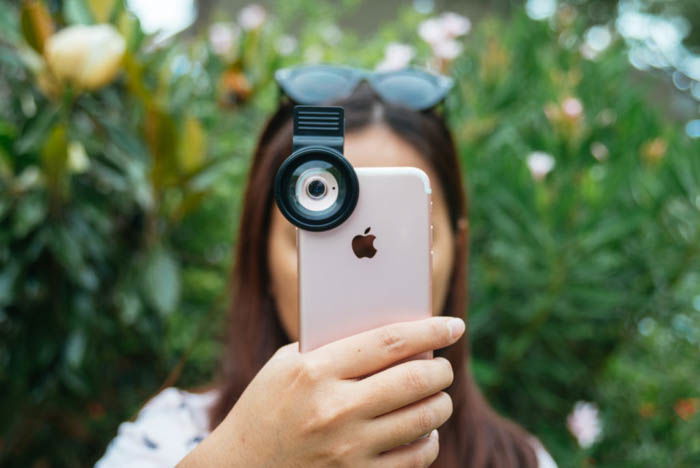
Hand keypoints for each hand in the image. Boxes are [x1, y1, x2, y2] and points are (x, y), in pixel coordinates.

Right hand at [177, 316, 465, 466]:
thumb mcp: (288, 365)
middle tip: (443, 365)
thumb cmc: (267, 406)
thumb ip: (336, 346)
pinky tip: (423, 429)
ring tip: (436, 394)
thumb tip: (398, 334)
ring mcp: (347, 450)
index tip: (454, 324)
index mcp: (314, 371)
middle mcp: (334, 410)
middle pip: (414, 380)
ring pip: (423, 418)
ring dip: (440, 402)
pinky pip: (416, 457)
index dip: (429, 329)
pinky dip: (429, 439)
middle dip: (441, 369)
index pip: (389, 342)